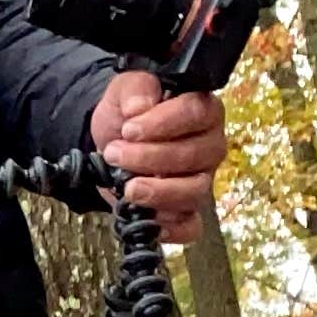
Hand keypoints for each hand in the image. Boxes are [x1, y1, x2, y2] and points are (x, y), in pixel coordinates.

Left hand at [104, 74, 236, 239]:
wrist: (108, 143)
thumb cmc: (126, 115)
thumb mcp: (125, 89)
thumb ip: (135, 88)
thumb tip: (139, 107)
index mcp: (201, 110)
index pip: (196, 113)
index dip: (162, 123)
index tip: (129, 129)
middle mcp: (208, 145)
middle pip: (195, 155)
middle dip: (150, 157)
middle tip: (115, 154)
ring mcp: (200, 178)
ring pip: (194, 190)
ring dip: (158, 191)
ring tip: (127, 186)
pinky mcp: (185, 207)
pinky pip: (191, 225)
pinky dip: (172, 228)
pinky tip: (149, 221)